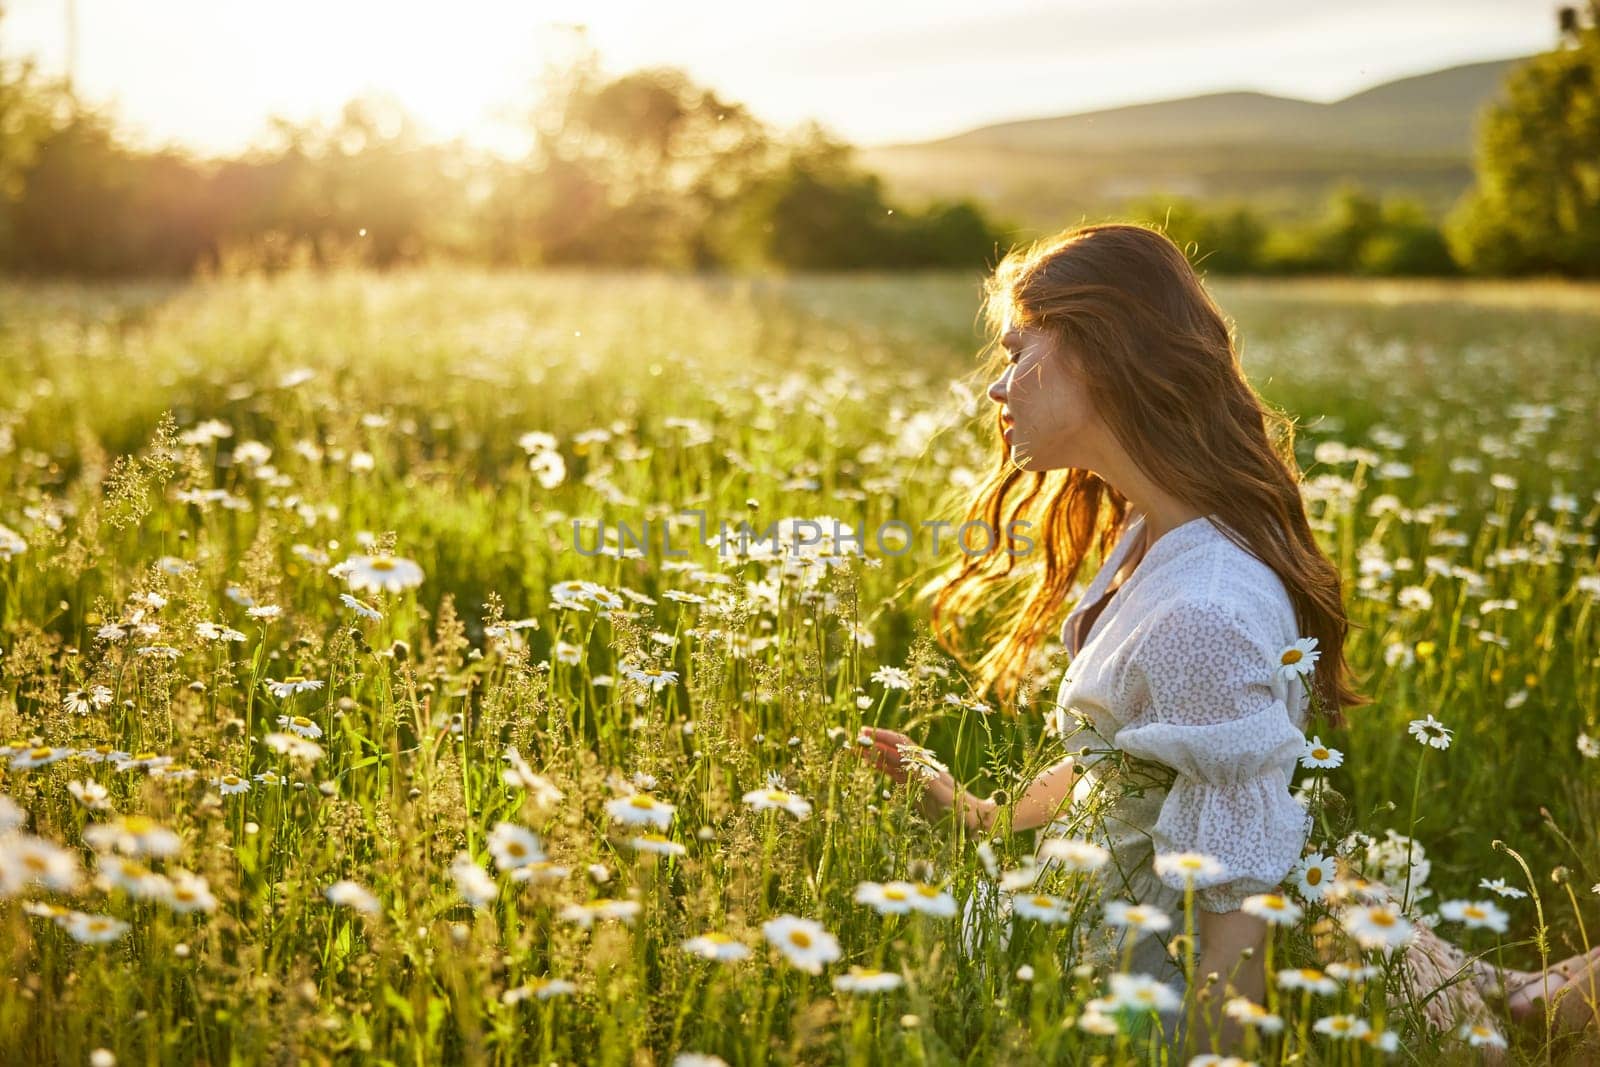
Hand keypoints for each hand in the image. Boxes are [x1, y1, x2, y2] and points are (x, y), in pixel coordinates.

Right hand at [851, 727, 971, 824]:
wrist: (977, 823)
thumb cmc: (963, 812)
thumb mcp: (944, 796)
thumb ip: (925, 780)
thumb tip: (907, 762)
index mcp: (927, 767)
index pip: (902, 745)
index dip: (885, 737)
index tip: (867, 732)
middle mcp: (922, 769)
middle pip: (896, 749)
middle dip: (878, 741)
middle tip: (857, 737)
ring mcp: (919, 778)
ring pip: (894, 760)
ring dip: (877, 753)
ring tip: (859, 749)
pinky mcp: (917, 790)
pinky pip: (897, 774)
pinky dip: (883, 767)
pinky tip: (872, 765)